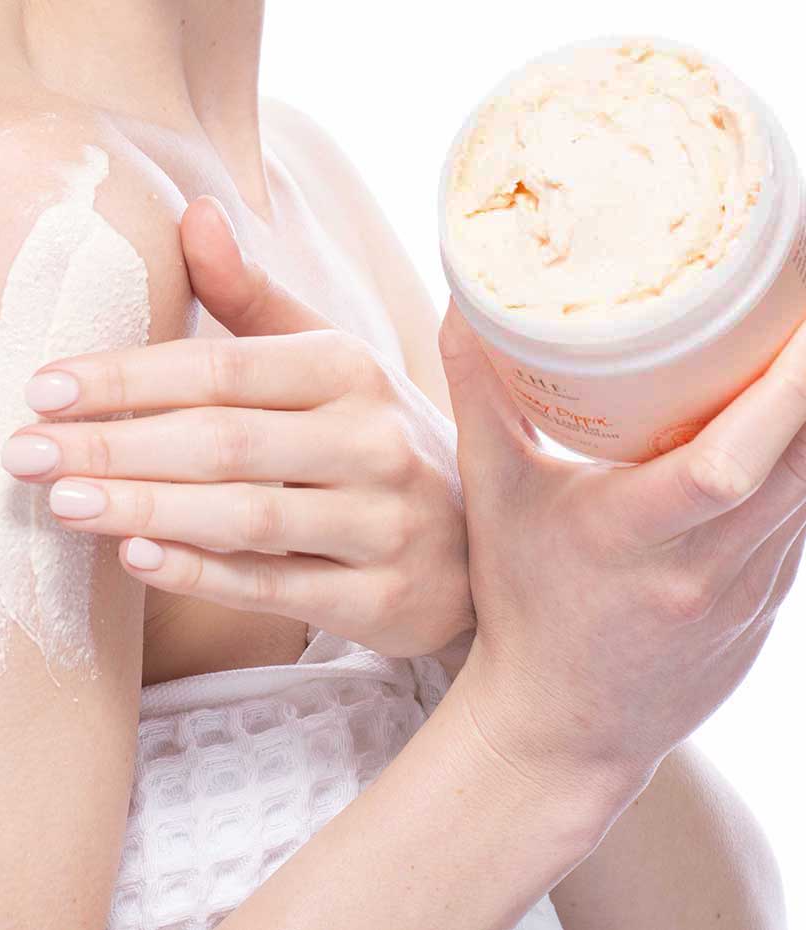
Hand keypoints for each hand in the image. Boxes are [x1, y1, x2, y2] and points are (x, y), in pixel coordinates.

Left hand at [2, 198, 471, 655]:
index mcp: (352, 369)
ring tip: (63, 504)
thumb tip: (193, 212)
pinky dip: (204, 573)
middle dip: (116, 445)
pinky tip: (136, 558)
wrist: (474, 538)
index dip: (130, 377)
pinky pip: (278, 587)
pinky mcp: (381, 597)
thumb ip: (256, 299)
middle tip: (23, 454)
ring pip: (248, 516)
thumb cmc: (373, 438)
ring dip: (148, 507)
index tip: (43, 387)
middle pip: (225, 440)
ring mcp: (383, 523)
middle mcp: (373, 440)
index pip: (224, 367)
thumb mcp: (331, 361)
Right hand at [439, 301, 805, 793]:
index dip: (783, 393)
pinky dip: (802, 465)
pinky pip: (805, 520)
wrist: (562, 724)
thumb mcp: (494, 498)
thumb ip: (479, 399)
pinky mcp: (770, 602)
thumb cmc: (522, 606)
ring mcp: (751, 591)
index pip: (727, 465)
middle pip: (798, 465)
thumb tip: (462, 310)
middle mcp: (706, 567)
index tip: (800, 324)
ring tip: (797, 357)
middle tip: (802, 314)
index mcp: (631, 535)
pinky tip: (783, 429)